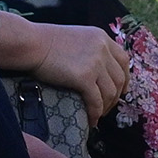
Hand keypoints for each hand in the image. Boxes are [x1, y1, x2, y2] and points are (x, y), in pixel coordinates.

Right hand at [0, 18, 129, 121]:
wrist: (32, 44)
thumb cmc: (46, 41)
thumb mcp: (77, 38)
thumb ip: (90, 49)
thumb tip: (97, 69)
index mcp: (101, 38)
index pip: (123, 60)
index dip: (125, 78)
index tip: (121, 90)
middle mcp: (103, 49)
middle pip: (119, 78)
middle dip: (116, 96)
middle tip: (107, 107)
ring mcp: (95, 63)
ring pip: (111, 92)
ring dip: (106, 106)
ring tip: (98, 114)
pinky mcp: (84, 77)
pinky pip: (96, 101)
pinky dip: (95, 113)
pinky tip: (91, 120)